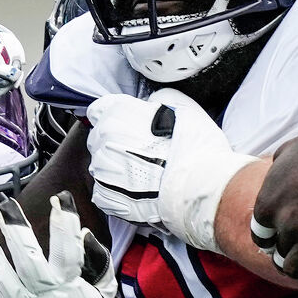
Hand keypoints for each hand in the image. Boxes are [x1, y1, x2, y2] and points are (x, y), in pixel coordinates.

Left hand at [85, 88, 253, 250]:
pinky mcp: (106, 196)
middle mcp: (103, 139)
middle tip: (140, 154)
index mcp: (118, 113)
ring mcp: (102, 169)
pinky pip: (102, 192)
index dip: (114, 119)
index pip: (99, 110)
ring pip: (100, 166)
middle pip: (98, 139)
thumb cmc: (193, 148)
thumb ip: (159, 102)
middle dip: (114, 145)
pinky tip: (136, 192)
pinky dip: (115, 193)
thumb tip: (152, 105)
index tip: (124, 126)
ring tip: (142, 176)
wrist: (199, 186)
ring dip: (116, 170)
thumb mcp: (182, 109)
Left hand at [251, 118, 297, 282]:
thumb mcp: (282, 157)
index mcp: (266, 206)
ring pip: (296, 270)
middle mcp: (284, 224)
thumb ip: (273, 178)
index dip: (272, 240)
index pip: (261, 239)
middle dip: (288, 254)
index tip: (281, 239)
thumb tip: (274, 182)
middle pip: (279, 255)